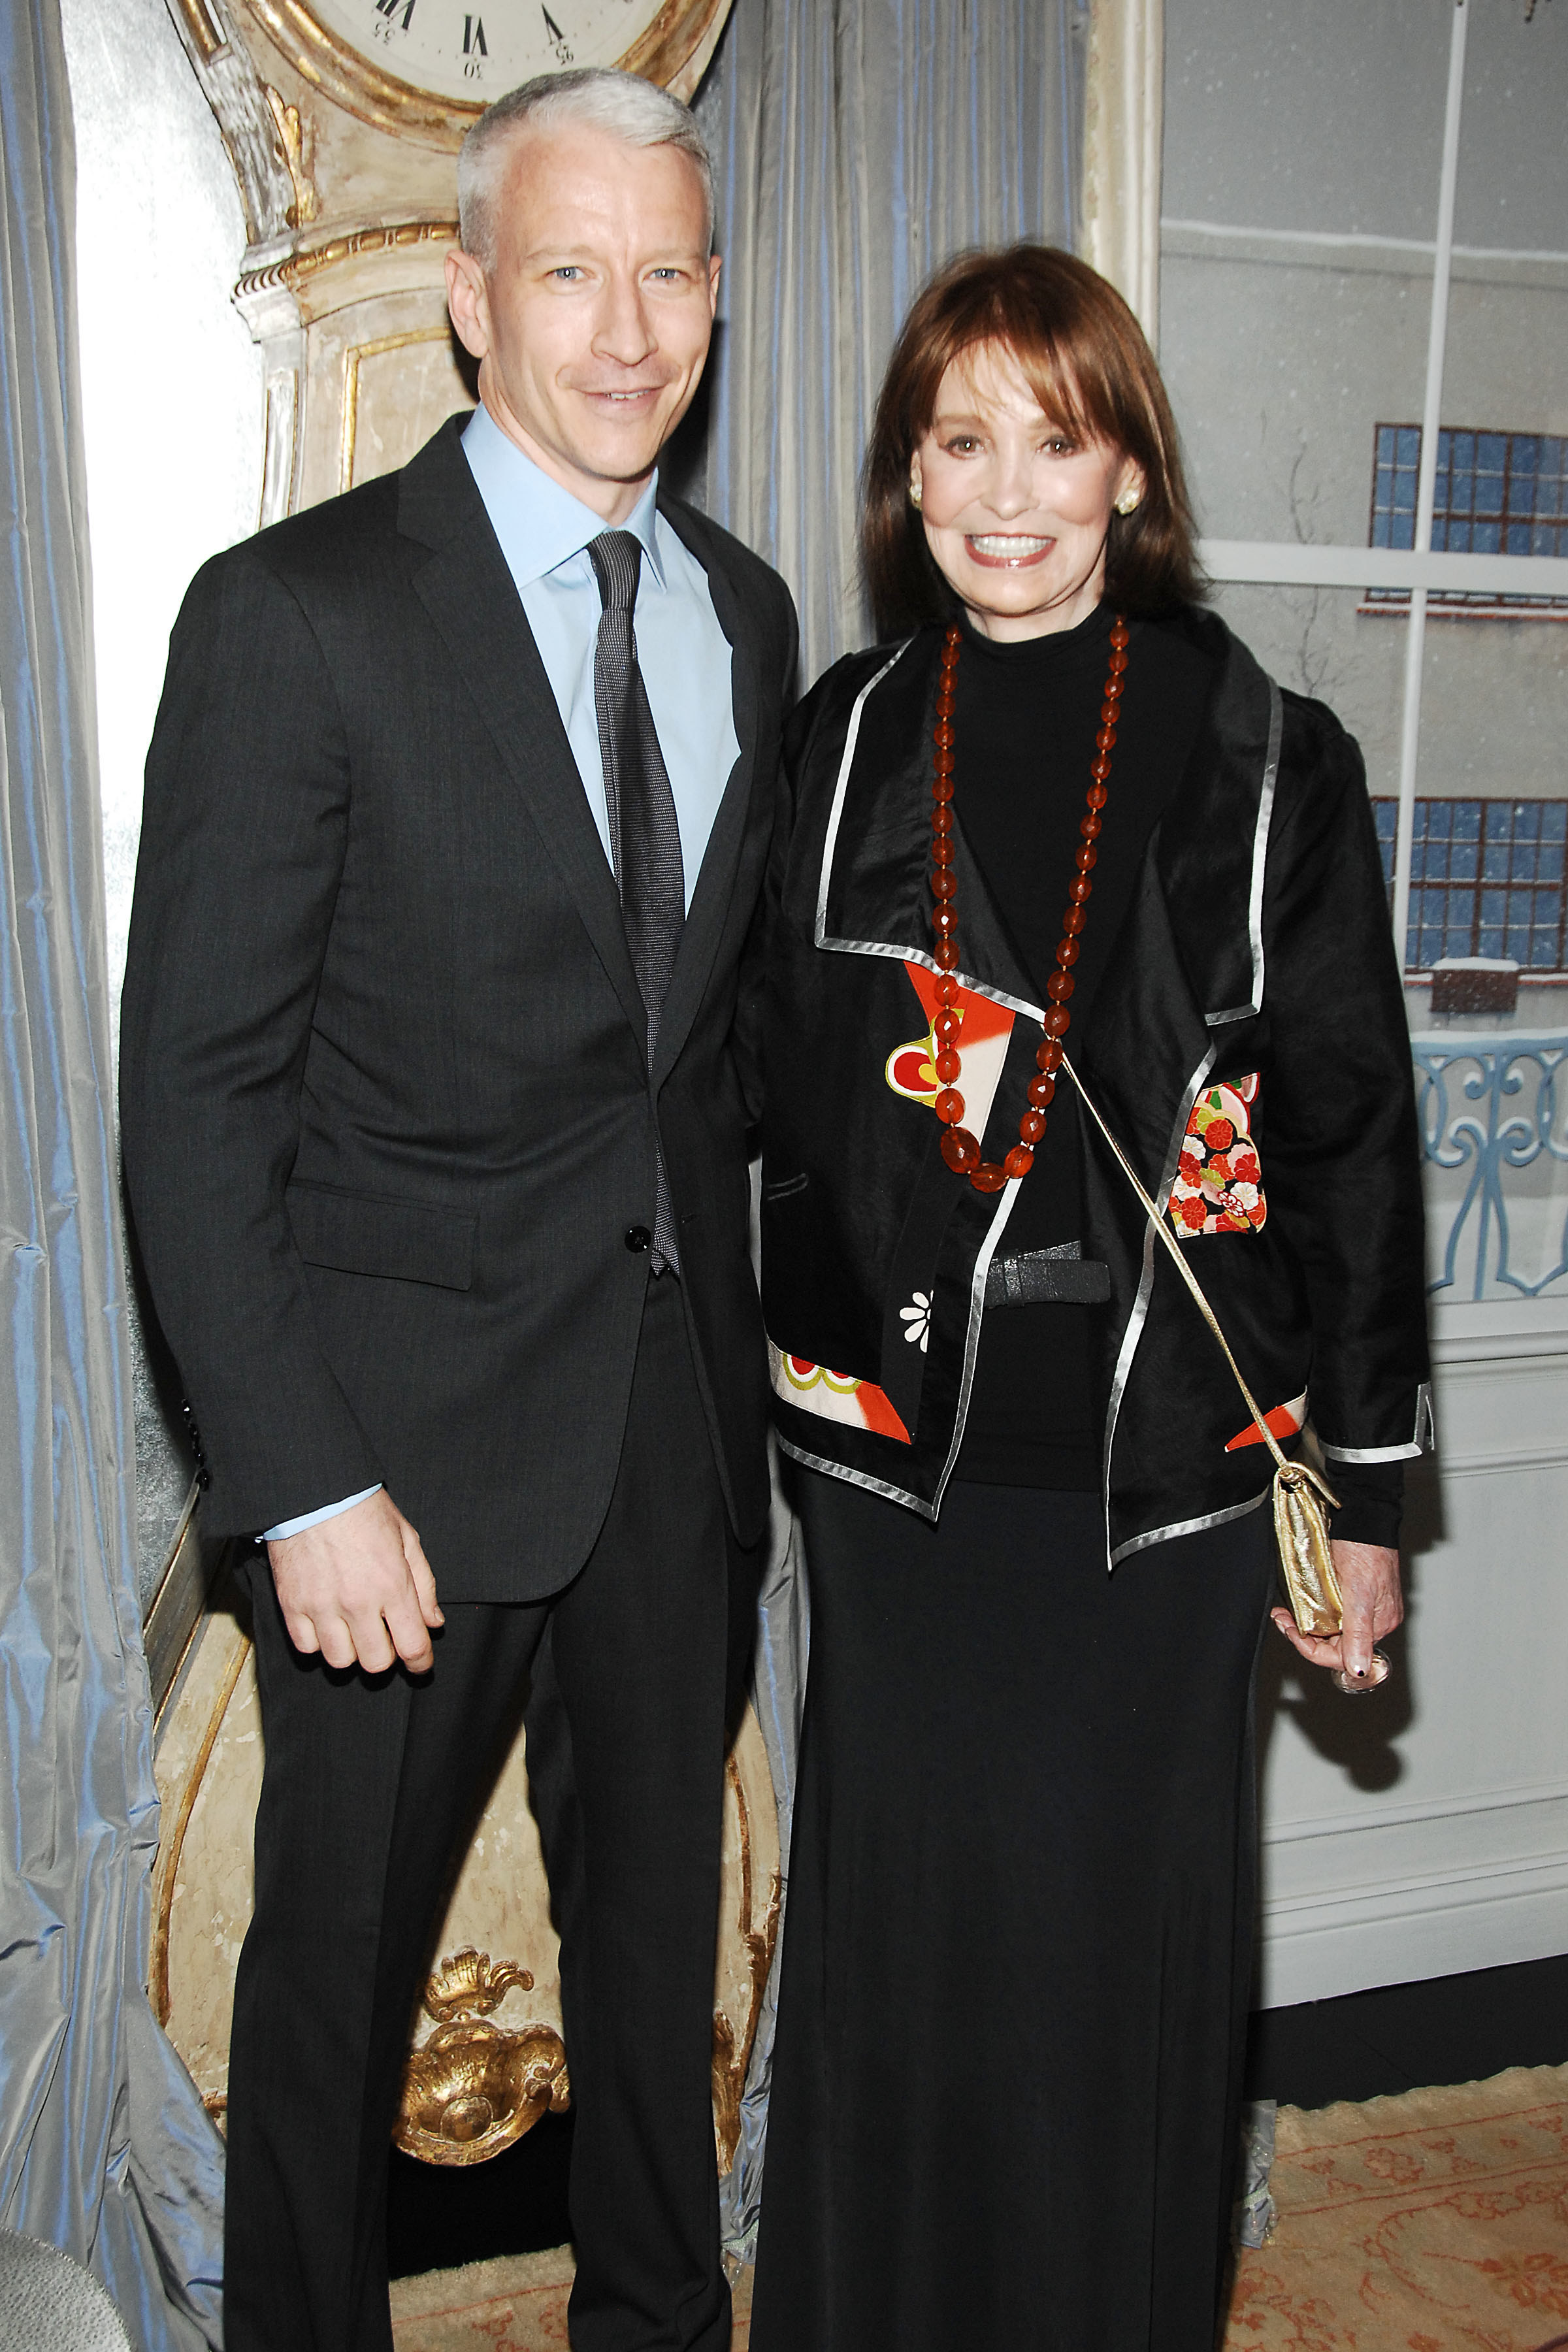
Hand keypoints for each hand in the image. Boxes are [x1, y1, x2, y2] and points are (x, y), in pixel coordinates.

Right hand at [267, 1489, 442, 1672]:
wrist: (314, 1491)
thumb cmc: (363, 1509)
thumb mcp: (407, 1538)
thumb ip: (424, 1585)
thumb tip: (433, 1622)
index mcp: (392, 1585)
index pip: (412, 1646)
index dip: (421, 1663)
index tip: (420, 1664)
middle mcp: (358, 1602)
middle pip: (376, 1663)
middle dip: (386, 1656)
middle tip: (384, 1638)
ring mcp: (322, 1606)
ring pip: (340, 1661)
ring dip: (351, 1651)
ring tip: (353, 1630)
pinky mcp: (292, 1604)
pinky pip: (306, 1647)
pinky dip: (318, 1642)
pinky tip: (326, 1624)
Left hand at [1271, 1538, 1402, 1685]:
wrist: (1363, 1517)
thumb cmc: (1365, 1549)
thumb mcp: (1359, 1593)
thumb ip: (1358, 1633)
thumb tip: (1360, 1670)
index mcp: (1378, 1625)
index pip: (1341, 1657)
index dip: (1310, 1649)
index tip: (1289, 1630)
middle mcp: (1374, 1621)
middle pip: (1334, 1646)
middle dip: (1305, 1636)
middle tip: (1282, 1619)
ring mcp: (1364, 1609)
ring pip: (1330, 1631)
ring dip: (1307, 1625)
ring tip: (1286, 1612)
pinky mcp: (1354, 1595)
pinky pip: (1331, 1614)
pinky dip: (1314, 1613)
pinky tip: (1301, 1604)